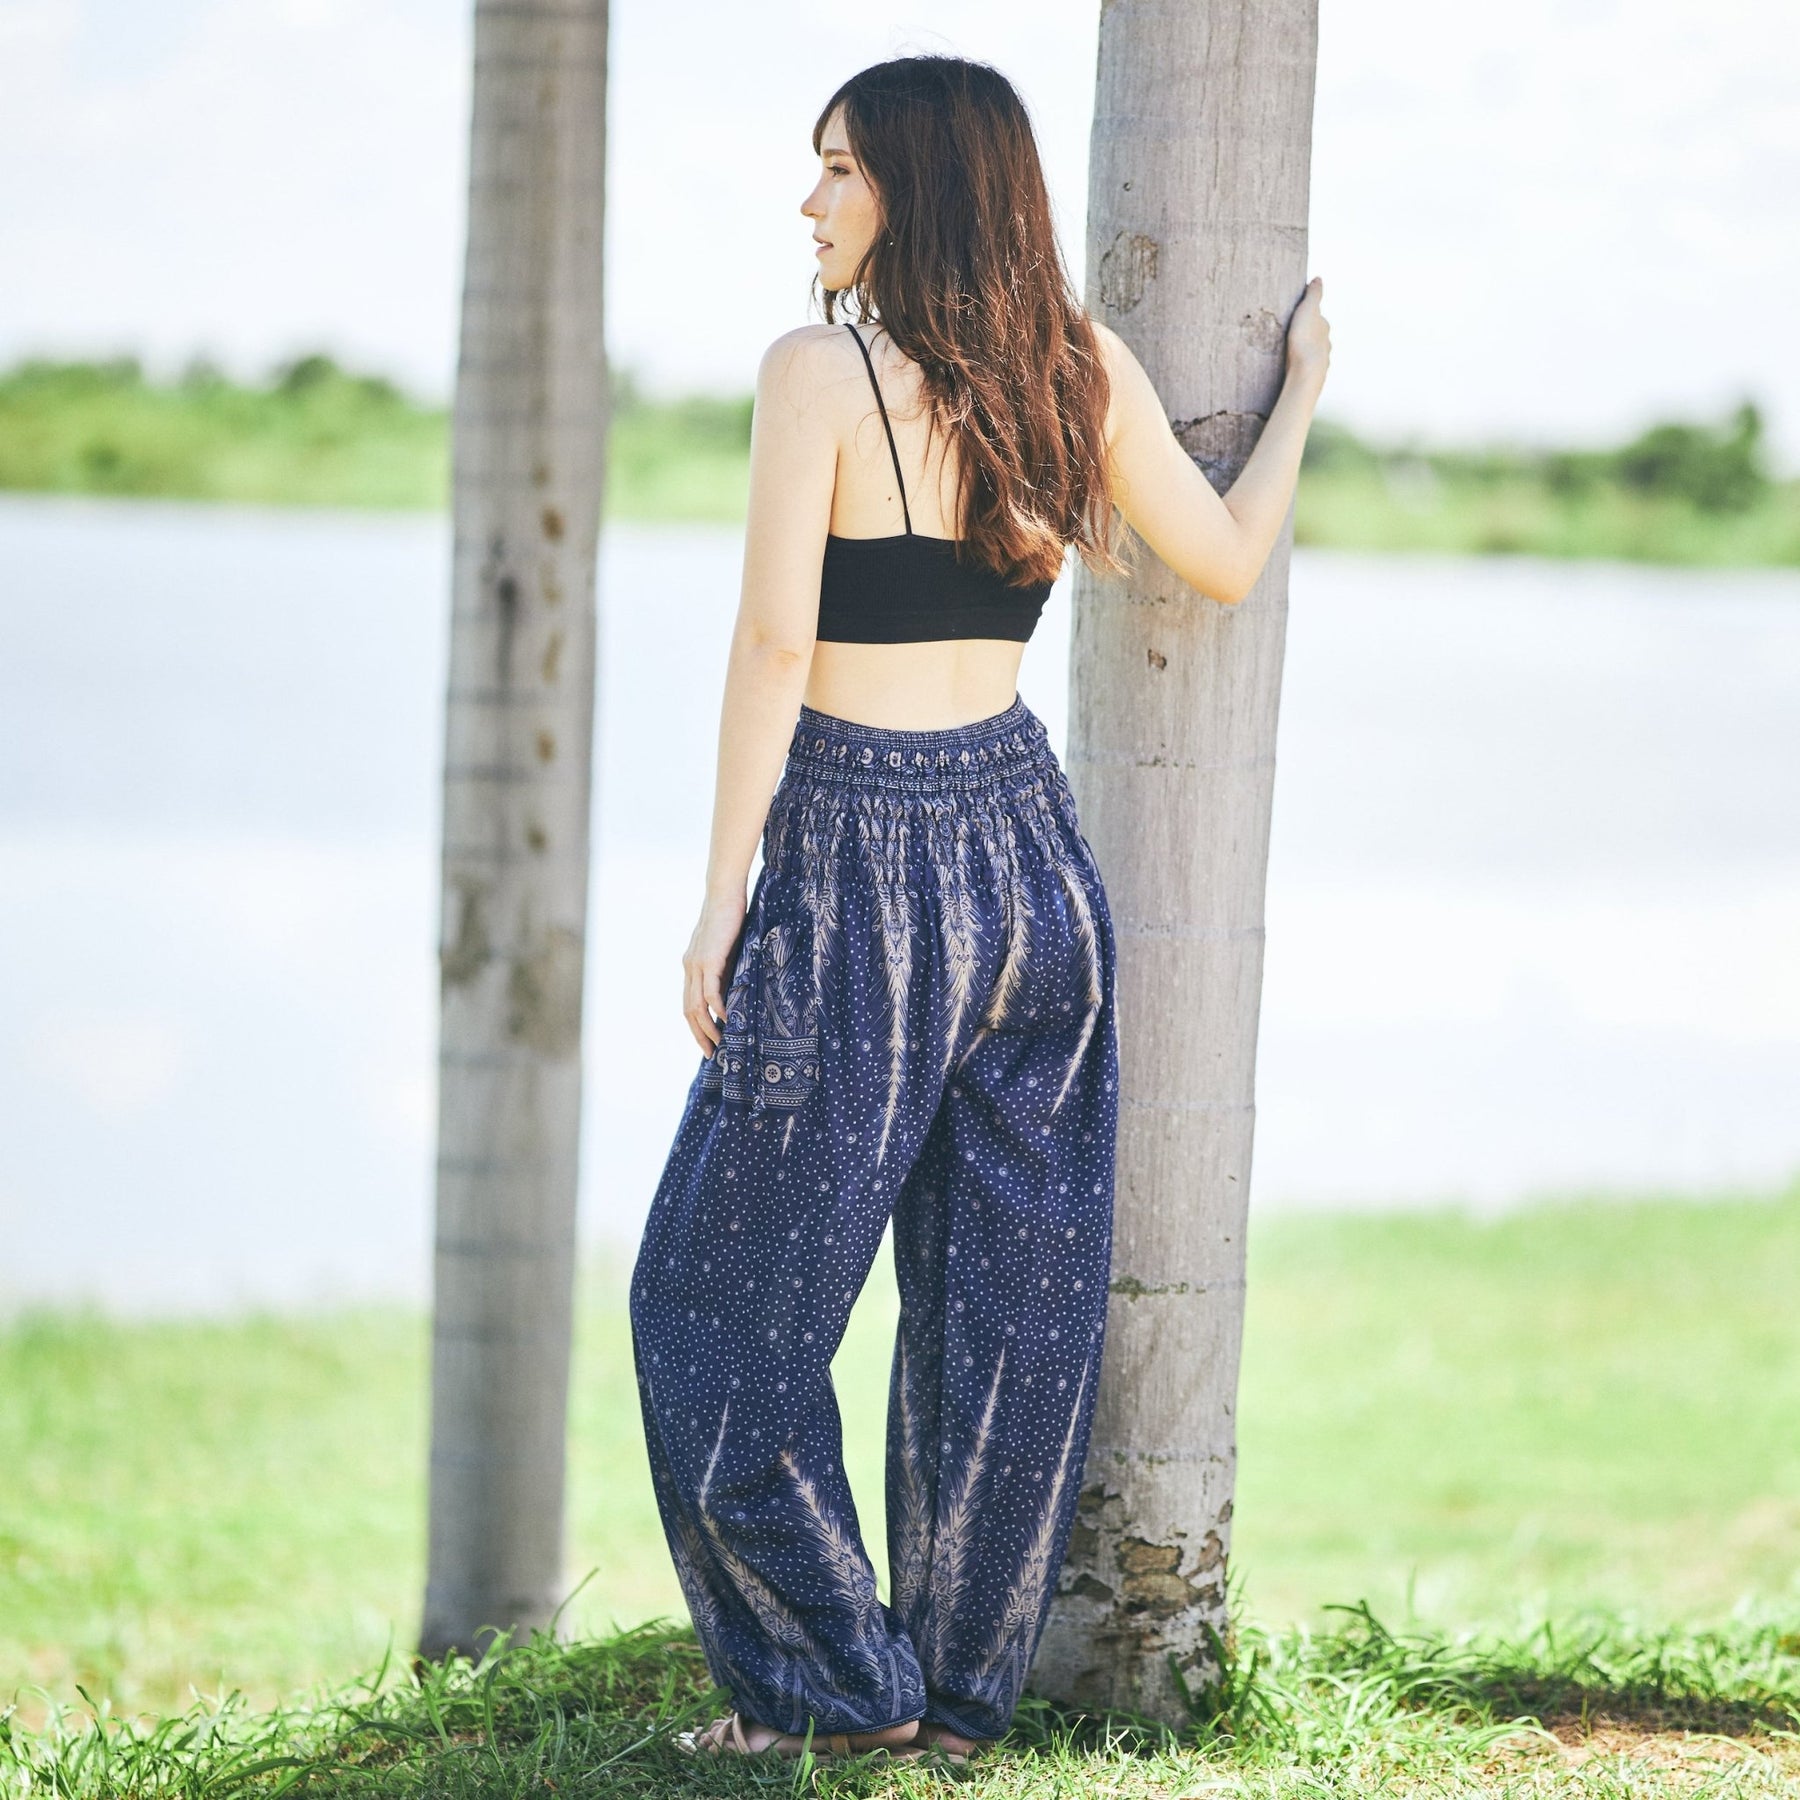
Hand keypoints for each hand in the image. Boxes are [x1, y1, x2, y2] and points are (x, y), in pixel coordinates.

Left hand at [683, 890, 746, 1056]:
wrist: (724, 893)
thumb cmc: (730, 916)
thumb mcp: (728, 948)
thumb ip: (728, 966)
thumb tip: (740, 986)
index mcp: (692, 966)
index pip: (689, 1003)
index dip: (696, 1025)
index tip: (708, 1042)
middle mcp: (689, 968)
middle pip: (688, 1010)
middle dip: (699, 1034)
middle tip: (711, 1053)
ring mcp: (696, 964)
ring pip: (696, 1006)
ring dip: (707, 1027)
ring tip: (720, 1042)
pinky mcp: (708, 959)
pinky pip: (711, 992)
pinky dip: (718, 1008)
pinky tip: (728, 1019)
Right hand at [1285, 275, 1330, 382]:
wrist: (1307, 371)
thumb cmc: (1306, 339)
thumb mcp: (1308, 309)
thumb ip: (1314, 294)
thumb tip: (1318, 279)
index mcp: (1324, 327)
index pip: (1318, 318)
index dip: (1308, 315)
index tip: (1297, 315)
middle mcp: (1326, 342)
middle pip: (1316, 335)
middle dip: (1307, 334)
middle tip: (1293, 333)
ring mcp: (1321, 359)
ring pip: (1313, 352)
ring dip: (1305, 351)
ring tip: (1292, 352)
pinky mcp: (1313, 374)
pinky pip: (1307, 367)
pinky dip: (1303, 365)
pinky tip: (1295, 367)